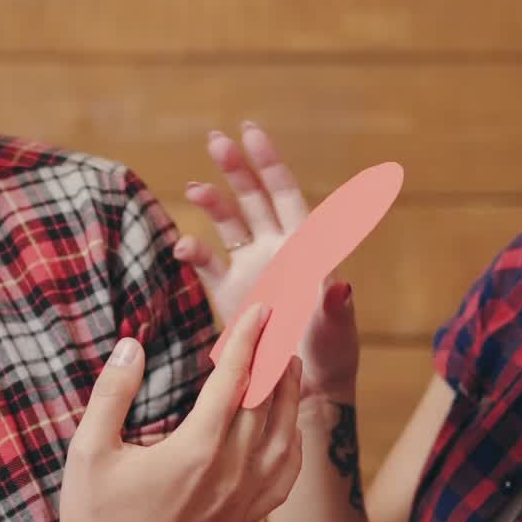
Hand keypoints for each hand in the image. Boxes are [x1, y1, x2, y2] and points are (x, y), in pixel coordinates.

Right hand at [54, 302, 302, 521]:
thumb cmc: (94, 518)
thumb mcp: (89, 449)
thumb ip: (113, 392)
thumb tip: (132, 344)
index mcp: (196, 448)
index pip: (234, 378)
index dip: (249, 338)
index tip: (260, 309)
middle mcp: (231, 471)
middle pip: (268, 399)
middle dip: (275, 355)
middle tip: (282, 323)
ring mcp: (243, 498)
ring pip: (285, 434)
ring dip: (290, 394)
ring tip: (290, 363)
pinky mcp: (246, 518)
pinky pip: (285, 474)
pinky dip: (294, 442)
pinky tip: (289, 428)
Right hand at [175, 123, 359, 402]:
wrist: (304, 387)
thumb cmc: (332, 356)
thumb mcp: (338, 332)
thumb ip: (337, 307)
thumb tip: (340, 283)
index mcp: (306, 247)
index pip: (285, 194)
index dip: (269, 163)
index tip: (250, 133)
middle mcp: (276, 249)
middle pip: (253, 198)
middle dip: (236, 168)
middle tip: (215, 140)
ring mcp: (251, 269)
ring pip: (228, 223)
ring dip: (212, 202)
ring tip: (196, 188)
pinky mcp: (228, 293)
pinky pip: (207, 263)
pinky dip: (193, 251)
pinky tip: (182, 247)